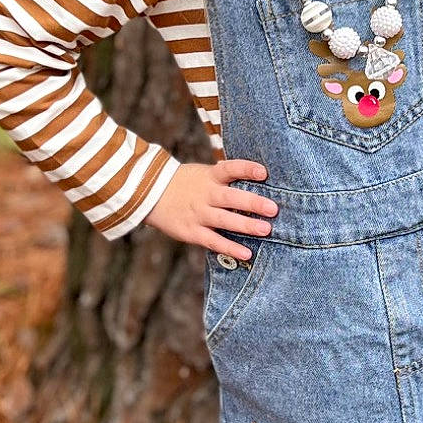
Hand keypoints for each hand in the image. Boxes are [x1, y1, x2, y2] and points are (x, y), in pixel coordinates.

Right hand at [145, 158, 277, 260]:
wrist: (149, 194)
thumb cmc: (186, 184)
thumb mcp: (203, 173)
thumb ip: (227, 178)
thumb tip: (260, 177)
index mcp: (209, 176)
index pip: (229, 169)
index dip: (246, 169)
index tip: (263, 172)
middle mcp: (205, 194)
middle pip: (230, 198)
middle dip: (253, 203)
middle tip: (273, 209)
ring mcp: (198, 214)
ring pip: (225, 220)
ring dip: (246, 226)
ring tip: (266, 230)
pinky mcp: (192, 232)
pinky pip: (213, 241)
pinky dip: (230, 248)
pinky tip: (247, 254)